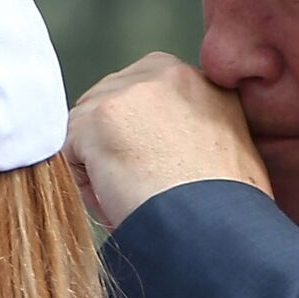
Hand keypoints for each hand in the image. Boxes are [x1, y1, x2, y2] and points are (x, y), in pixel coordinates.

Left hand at [64, 52, 271, 228]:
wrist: (214, 224)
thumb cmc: (227, 205)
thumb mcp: (227, 146)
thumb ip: (196, 126)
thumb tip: (164, 141)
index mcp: (201, 79)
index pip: (146, 96)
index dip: (143, 136)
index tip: (155, 167)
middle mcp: (167, 73)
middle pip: (114, 102)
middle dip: (117, 142)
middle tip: (141, 184)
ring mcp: (129, 91)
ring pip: (89, 126)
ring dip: (101, 162)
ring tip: (133, 195)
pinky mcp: (97, 117)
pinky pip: (71, 150)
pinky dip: (87, 182)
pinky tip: (117, 199)